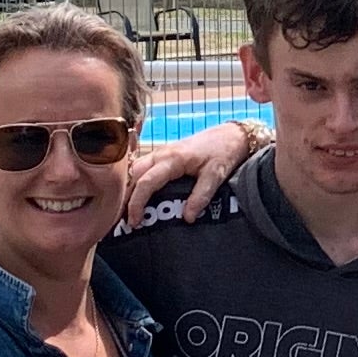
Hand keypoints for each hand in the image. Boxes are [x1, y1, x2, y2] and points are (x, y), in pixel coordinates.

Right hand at [121, 120, 261, 226]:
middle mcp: (162, 154)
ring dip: (130, 190)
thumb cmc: (224, 152)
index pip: (146, 182)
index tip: (134, 221)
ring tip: (129, 212)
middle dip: (126, 198)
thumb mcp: (216, 175)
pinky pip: (143, 167)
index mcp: (173, 159)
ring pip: (136, 170)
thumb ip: (201, 196)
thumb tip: (188, 218)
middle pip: (134, 176)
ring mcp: (161, 152)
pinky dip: (137, 182)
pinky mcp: (164, 155)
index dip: (136, 203)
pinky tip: (138, 196)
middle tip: (126, 220)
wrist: (231, 135)